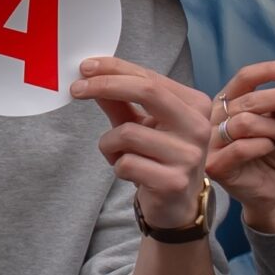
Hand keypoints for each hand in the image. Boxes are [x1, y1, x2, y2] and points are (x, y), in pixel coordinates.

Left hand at [70, 57, 210, 228]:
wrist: (176, 207)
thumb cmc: (158, 158)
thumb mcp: (141, 124)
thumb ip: (120, 100)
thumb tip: (92, 75)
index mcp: (195, 105)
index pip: (150, 77)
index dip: (115, 69)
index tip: (85, 67)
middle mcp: (198, 126)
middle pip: (146, 91)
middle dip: (105, 86)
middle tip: (76, 89)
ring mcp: (189, 155)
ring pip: (127, 133)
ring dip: (109, 143)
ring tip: (118, 154)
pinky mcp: (174, 182)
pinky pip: (126, 163)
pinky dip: (117, 166)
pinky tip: (130, 173)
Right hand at [204, 61, 274, 233]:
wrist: (274, 190)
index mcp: (228, 101)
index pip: (244, 78)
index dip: (269, 71)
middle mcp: (214, 118)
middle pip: (248, 99)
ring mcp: (211, 142)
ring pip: (245, 122)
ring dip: (273, 129)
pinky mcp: (215, 165)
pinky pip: (241, 148)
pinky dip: (263, 146)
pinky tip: (269, 148)